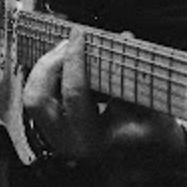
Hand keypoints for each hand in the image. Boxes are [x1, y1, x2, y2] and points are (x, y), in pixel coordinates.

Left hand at [21, 33, 186, 180]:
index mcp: (93, 140)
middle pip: (37, 97)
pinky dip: (47, 78)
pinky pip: (39, 98)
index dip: (74, 58)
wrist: (152, 154)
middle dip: (48, 64)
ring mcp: (56, 138)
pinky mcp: (52, 130)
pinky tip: (64, 63)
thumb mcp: (152, 104)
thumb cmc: (154, 129)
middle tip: (68, 42)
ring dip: (44, 69)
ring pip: (32, 97)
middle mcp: (68, 142)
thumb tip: (123, 38)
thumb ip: (135, 73)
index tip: (79, 33)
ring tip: (66, 50)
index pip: (74, 92)